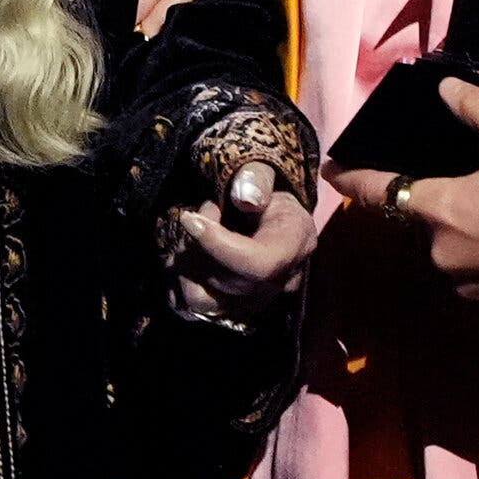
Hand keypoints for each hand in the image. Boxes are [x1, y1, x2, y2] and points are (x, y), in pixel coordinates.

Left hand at [166, 161, 316, 323]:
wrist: (265, 209)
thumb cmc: (264, 187)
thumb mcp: (264, 171)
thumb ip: (257, 179)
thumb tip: (245, 197)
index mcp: (296, 242)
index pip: (258, 263)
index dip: (218, 245)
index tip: (189, 219)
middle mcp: (280, 280)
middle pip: (227, 282)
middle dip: (198, 246)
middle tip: (196, 215)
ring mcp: (256, 300)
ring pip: (205, 300)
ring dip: (186, 265)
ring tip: (192, 235)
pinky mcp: (232, 307)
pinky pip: (195, 304)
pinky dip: (182, 279)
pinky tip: (185, 252)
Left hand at [321, 77, 478, 312]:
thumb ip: (477, 109)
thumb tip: (445, 88)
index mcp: (440, 207)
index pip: (380, 191)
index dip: (352, 180)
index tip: (331, 172)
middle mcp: (442, 249)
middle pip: (425, 217)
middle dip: (444, 201)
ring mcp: (467, 281)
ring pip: (451, 246)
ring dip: (466, 230)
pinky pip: (476, 271)